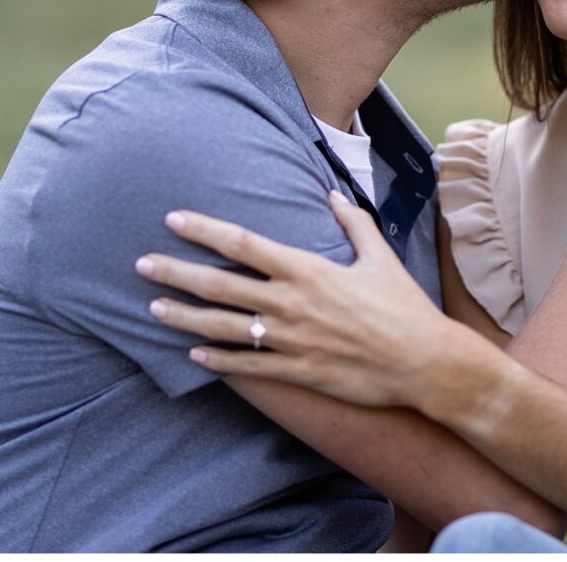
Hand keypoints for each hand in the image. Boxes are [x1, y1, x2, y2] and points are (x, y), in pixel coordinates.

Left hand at [135, 192, 484, 409]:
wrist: (425, 363)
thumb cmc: (404, 307)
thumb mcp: (379, 257)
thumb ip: (352, 223)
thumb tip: (332, 194)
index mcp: (307, 269)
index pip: (242, 244)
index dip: (203, 230)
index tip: (173, 220)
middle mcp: (291, 303)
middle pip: (219, 285)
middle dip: (176, 273)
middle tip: (141, 264)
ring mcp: (291, 340)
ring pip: (223, 328)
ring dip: (184, 318)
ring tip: (153, 310)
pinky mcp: (298, 372)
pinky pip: (247, 366)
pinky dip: (217, 360)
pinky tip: (192, 354)